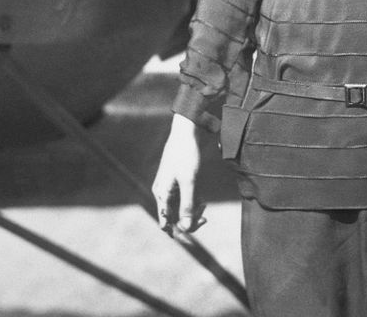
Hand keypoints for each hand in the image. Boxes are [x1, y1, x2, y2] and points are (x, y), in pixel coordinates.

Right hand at [152, 113, 205, 235]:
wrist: (186, 131)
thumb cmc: (186, 154)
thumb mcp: (189, 181)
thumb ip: (187, 205)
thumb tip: (186, 228)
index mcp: (161, 194)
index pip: (166, 224)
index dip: (179, 232)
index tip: (194, 234)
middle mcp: (163, 193)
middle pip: (174, 218)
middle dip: (190, 220)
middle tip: (205, 217)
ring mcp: (170, 188)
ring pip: (180, 209)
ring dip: (193, 211)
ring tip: (204, 204)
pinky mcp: (177, 182)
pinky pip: (184, 199)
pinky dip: (193, 202)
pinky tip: (202, 199)